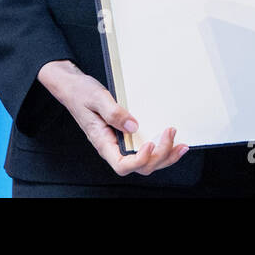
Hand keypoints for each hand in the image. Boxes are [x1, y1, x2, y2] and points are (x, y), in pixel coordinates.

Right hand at [37, 59, 189, 175]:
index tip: (150, 143)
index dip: (140, 160)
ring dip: (165, 156)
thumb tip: (134, 126)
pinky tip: (172, 142)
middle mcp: (113, 147)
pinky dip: (161, 149)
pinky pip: (145, 150)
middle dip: (160, 156)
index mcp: (103, 142)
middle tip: (171, 133)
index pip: (122, 166)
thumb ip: (114, 113)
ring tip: (181, 145)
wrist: (73, 87)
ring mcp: (120, 143)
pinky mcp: (126, 136)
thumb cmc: (81, 93)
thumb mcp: (97, 98)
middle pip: (140, 167)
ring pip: (146, 162)